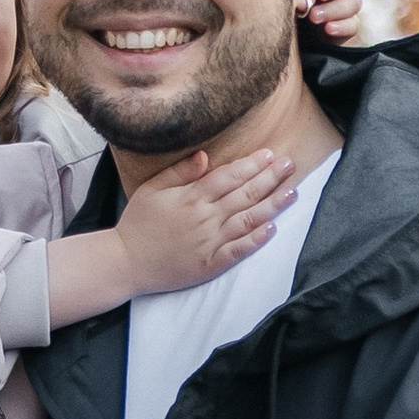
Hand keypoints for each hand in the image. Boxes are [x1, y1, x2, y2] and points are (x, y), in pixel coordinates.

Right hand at [114, 146, 296, 299]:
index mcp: (192, 196)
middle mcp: (205, 217)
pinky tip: (273, 229)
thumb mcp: (153, 188)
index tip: (270, 154)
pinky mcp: (210, 264)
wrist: (125, 263)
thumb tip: (205, 155)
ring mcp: (209, 242)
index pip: (229, 176)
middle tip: (291, 165)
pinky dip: (256, 240)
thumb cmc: (137, 223)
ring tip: (293, 192)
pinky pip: (238, 251)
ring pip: (248, 220)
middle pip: (244, 194)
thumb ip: (180, 171)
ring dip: (272, 205)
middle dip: (270, 178)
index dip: (252, 164)